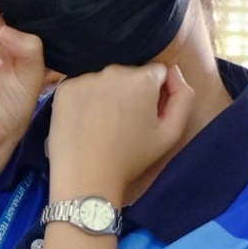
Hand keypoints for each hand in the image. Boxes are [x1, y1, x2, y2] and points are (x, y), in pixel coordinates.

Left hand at [48, 62, 193, 201]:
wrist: (87, 177)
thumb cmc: (132, 158)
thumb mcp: (171, 133)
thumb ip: (183, 96)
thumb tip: (173, 71)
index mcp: (143, 79)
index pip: (157, 72)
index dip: (155, 93)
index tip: (146, 115)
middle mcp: (114, 70)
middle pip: (129, 74)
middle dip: (130, 92)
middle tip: (124, 124)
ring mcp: (85, 78)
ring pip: (104, 80)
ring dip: (106, 94)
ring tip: (102, 125)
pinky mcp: (64, 89)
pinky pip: (81, 87)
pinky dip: (84, 100)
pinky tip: (84, 122)